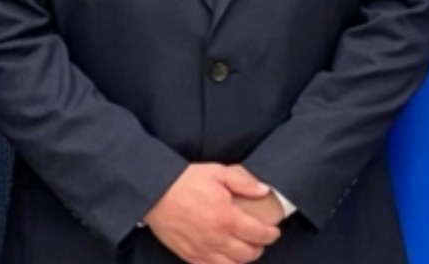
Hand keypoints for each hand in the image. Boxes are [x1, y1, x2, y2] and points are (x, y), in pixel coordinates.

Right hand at [143, 164, 280, 263]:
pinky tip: (226, 257)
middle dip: (259, 247)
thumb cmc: (185, 182)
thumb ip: (244, 182)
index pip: (258, 234)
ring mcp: (202, 250)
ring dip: (243, 259)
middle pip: (248, 254)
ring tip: (245, 248)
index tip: (274, 231)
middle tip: (261, 238)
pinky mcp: (189, 256)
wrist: (155, 193)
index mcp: (227, 218)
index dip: (271, 234)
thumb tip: (264, 190)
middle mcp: (217, 238)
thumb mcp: (218, 172)